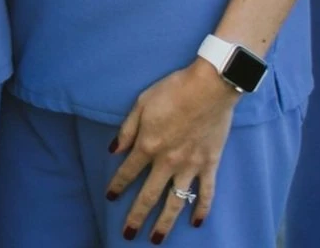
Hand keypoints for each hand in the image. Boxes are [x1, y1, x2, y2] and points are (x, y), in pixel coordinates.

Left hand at [107, 61, 238, 242]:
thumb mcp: (142, 103)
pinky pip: (206, 192)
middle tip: (129, 234)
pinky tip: (197, 223)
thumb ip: (127, 129)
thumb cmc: (174, 89)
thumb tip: (114, 151)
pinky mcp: (209, 164)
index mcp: (148, 145)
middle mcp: (167, 161)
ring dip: (165, 223)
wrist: (210, 86)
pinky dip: (202, 209)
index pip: (128, 172)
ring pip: (175, 202)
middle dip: (136, 217)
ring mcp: (190, 166)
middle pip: (148, 196)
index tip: (110, 198)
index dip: (117, 186)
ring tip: (157, 239)